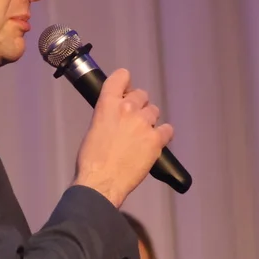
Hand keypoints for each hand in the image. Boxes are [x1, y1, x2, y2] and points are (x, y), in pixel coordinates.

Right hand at [72, 69, 173, 206]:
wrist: (101, 182)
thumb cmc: (91, 161)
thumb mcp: (93, 129)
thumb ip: (107, 115)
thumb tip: (115, 115)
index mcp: (107, 104)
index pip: (122, 77)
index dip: (125, 82)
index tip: (126, 90)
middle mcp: (128, 109)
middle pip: (142, 94)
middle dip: (138, 105)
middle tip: (132, 120)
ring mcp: (144, 124)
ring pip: (154, 111)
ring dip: (149, 120)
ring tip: (141, 136)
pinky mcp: (156, 140)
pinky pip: (167, 130)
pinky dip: (163, 135)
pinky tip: (153, 143)